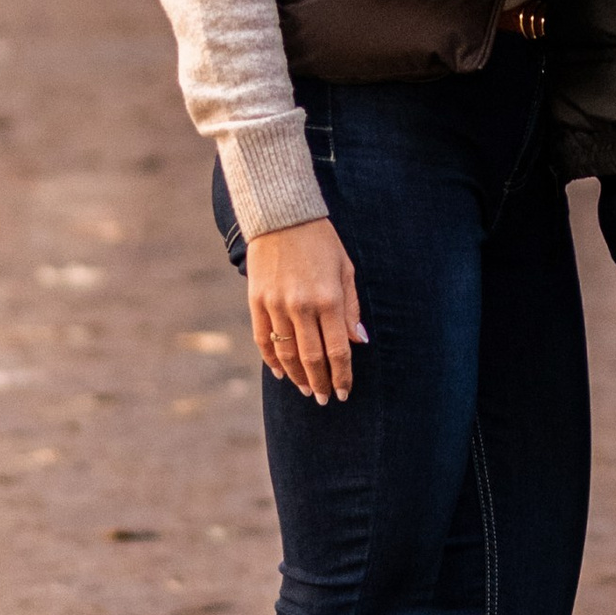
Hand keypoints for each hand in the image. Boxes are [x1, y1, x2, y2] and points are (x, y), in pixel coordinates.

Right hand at [245, 215, 366, 402]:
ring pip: (286, 353)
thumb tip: (359, 342)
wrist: (281, 215)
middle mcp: (301, 305)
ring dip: (297, 376)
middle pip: (312, 358)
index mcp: (328, 298)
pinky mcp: (256, 300)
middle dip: (320, 383)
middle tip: (324, 399)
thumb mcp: (345, 268)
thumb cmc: (321, 241)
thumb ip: (351, 307)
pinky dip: (272, 359)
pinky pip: (263, 339)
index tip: (344, 392)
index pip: (337, 350)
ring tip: (305, 389)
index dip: (341, 376)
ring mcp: (276, 304)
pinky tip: (281, 372)